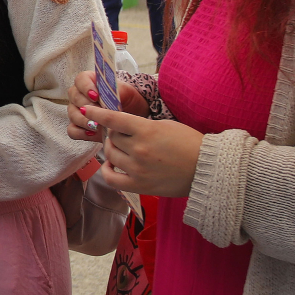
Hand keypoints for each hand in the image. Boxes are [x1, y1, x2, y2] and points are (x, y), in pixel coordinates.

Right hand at [66, 70, 147, 140]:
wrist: (132, 113)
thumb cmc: (127, 99)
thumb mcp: (125, 91)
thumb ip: (115, 90)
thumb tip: (106, 97)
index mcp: (89, 81)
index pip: (80, 80)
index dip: (86, 87)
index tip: (96, 96)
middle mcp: (79, 94)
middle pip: (74, 97)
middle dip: (88, 107)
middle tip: (100, 113)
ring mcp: (77, 110)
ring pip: (72, 114)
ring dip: (85, 121)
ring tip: (98, 125)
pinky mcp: (78, 126)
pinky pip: (72, 130)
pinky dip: (81, 132)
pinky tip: (93, 133)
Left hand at [81, 106, 203, 198]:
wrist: (206, 169)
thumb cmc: (190, 143)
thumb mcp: (165, 125)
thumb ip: (141, 125)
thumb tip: (120, 125)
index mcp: (146, 130)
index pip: (114, 119)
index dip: (98, 113)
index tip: (88, 109)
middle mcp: (139, 149)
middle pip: (111, 138)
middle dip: (113, 134)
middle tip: (120, 134)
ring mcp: (137, 169)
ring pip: (110, 155)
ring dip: (111, 150)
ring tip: (119, 148)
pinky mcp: (139, 185)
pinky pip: (112, 179)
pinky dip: (107, 171)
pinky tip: (111, 165)